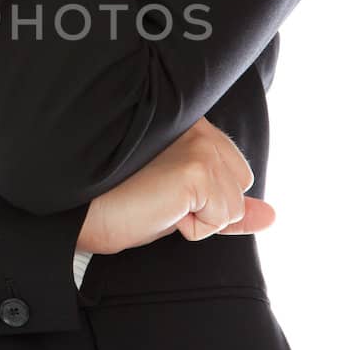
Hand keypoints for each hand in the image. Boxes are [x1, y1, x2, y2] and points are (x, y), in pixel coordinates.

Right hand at [76, 116, 275, 252]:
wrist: (77, 211)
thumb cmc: (116, 203)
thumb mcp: (180, 204)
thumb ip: (226, 205)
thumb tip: (271, 216)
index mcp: (188, 121)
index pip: (232, 168)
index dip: (206, 195)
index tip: (163, 191)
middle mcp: (197, 124)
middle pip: (240, 184)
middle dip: (206, 205)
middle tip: (156, 198)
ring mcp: (200, 146)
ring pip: (232, 206)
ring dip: (197, 219)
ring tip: (154, 203)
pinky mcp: (198, 170)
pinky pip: (221, 219)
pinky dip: (192, 228)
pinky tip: (158, 210)